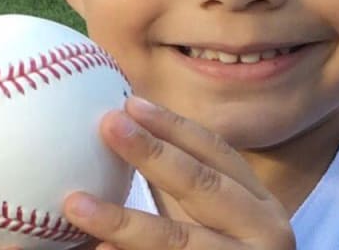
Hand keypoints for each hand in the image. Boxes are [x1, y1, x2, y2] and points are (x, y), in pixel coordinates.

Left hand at [62, 96, 295, 249]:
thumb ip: (188, 189)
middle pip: (202, 187)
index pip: (219, 154)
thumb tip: (123, 129)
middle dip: (152, 153)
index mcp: (262, 207)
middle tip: (106, 125)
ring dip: (123, 220)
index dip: (174, 126)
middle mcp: (264, 236)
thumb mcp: (224, 223)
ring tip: (75, 204)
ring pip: (178, 241)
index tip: (129, 103)